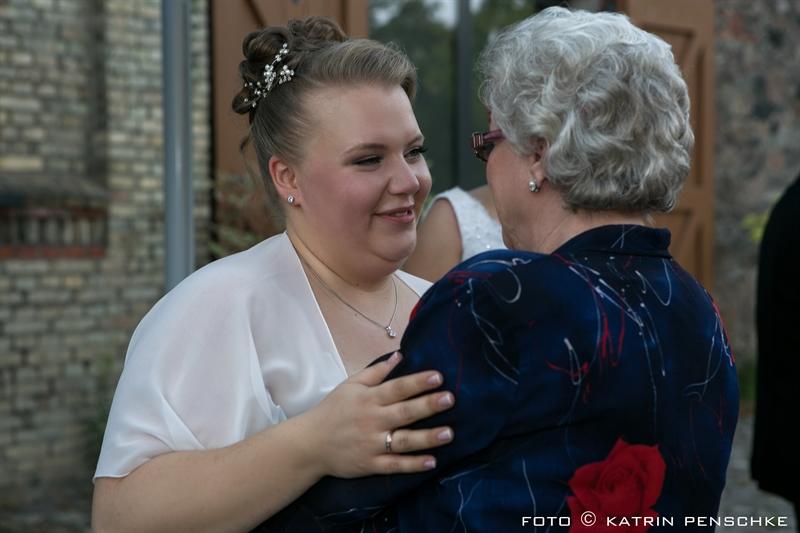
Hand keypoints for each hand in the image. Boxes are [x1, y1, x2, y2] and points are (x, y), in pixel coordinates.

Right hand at [303, 352, 454, 478]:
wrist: (310, 443)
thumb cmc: (333, 410)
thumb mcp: (351, 385)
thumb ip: (377, 371)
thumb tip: (400, 355)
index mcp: (369, 399)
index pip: (397, 388)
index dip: (418, 382)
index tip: (438, 376)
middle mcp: (372, 420)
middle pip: (404, 412)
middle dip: (428, 405)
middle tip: (449, 399)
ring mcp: (372, 444)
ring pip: (403, 440)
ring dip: (427, 437)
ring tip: (449, 433)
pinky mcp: (370, 464)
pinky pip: (395, 465)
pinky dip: (413, 464)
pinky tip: (432, 462)